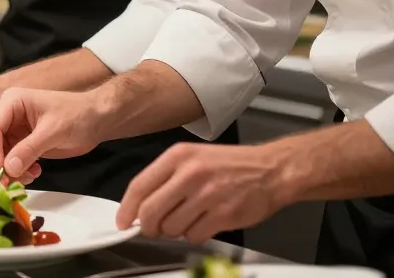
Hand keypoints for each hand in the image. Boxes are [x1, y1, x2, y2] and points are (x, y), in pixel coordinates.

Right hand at [0, 87, 104, 183]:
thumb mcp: (54, 130)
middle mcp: (8, 115)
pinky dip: (17, 171)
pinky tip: (34, 172)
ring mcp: (13, 129)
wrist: (96, 119)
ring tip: (28, 177)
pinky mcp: (21, 143)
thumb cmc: (77, 116)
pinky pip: (9, 161)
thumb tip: (8, 169)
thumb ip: (30, 149)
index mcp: (11, 102)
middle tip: (9, 184)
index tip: (0, 175)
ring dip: (8, 171)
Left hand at [116, 143, 290, 242]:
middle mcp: (189, 174)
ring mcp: (206, 195)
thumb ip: (166, 178)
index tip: (123, 221)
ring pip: (171, 228)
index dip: (127, 209)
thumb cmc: (231, 164)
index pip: (139, 186)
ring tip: (190, 218)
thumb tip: (141, 204)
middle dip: (148, 227)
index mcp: (177, 156)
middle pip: (151, 211)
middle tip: (153, 229)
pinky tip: (205, 222)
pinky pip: (194, 236)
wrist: (270, 169)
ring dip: (176, 231)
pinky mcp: (222, 214)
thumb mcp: (192, 157)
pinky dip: (196, 235)